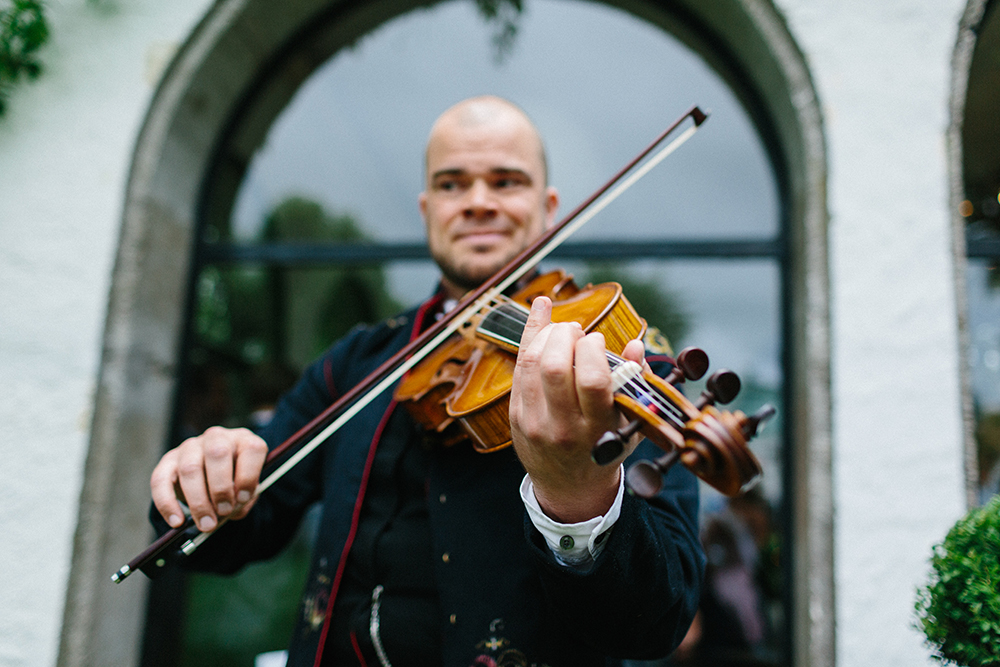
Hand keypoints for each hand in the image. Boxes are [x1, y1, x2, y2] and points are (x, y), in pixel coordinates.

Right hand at [150, 426, 267, 531]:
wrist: (214, 479)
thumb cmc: (235, 483)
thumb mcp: (246, 490)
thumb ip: (243, 500)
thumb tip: (228, 513)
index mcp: (243, 441)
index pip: (251, 448)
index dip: (248, 475)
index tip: (243, 498)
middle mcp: (217, 438)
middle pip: (217, 454)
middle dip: (220, 488)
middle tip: (223, 512)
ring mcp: (191, 446)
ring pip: (190, 468)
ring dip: (198, 501)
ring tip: (206, 523)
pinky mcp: (169, 460)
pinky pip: (161, 480)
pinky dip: (168, 504)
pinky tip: (177, 522)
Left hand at [509, 296, 647, 522]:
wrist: (569, 487)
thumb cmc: (605, 450)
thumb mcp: (628, 425)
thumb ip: (634, 384)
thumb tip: (635, 346)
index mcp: (596, 430)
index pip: (591, 380)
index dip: (593, 350)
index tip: (597, 342)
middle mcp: (562, 427)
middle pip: (554, 368)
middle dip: (565, 336)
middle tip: (577, 331)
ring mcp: (534, 422)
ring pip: (531, 363)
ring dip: (546, 334)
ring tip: (563, 330)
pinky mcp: (516, 415)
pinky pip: (518, 368)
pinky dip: (529, 338)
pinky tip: (542, 318)